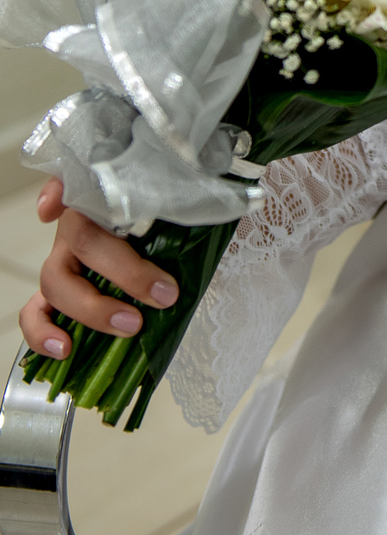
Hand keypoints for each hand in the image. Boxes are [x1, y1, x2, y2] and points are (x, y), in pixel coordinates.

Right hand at [19, 178, 178, 361]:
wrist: (159, 243)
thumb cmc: (163, 222)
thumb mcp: (175, 208)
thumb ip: (180, 206)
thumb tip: (203, 215)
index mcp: (103, 198)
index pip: (82, 187)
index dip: (65, 195)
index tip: (66, 212)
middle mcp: (77, 226)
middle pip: (84, 241)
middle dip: (125, 273)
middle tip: (162, 296)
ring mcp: (63, 259)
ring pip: (54, 279)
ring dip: (91, 308)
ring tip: (130, 326)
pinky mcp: (58, 293)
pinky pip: (35, 313)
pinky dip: (42, 331)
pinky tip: (64, 347)